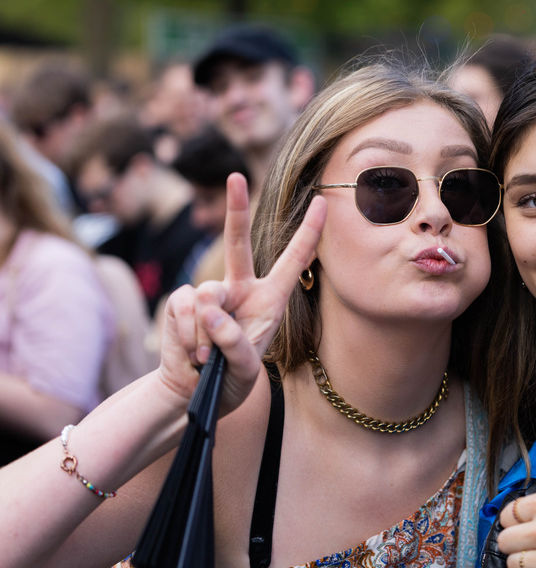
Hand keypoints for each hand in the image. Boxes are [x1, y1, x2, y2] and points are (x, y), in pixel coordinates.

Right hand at [158, 173, 325, 412]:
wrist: (191, 392)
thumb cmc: (230, 378)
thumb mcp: (244, 366)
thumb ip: (233, 341)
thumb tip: (209, 309)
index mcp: (270, 298)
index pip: (293, 259)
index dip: (309, 231)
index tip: (322, 201)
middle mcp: (240, 288)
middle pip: (238, 242)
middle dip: (236, 209)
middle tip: (236, 176)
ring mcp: (208, 294)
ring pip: (208, 294)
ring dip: (208, 332)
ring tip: (208, 356)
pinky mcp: (181, 302)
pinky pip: (184, 309)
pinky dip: (189, 336)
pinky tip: (193, 354)